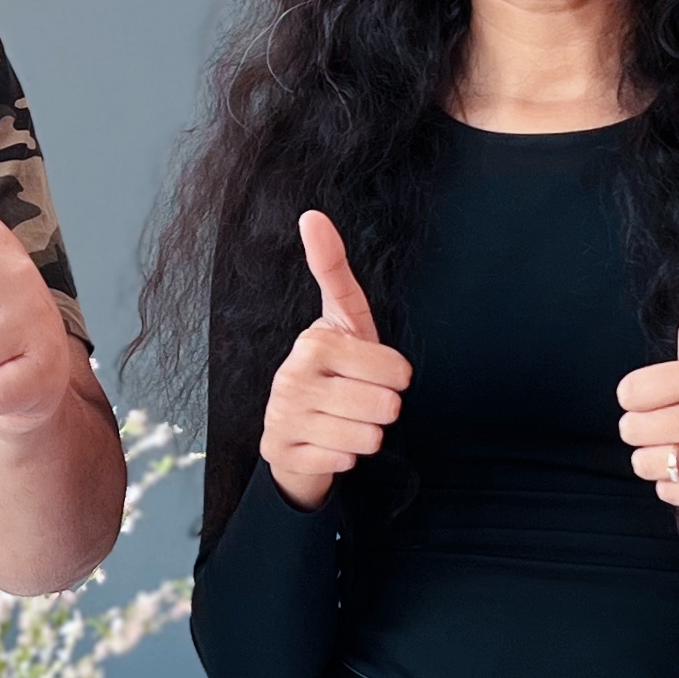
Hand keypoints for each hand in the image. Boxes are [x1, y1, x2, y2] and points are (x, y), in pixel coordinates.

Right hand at [260, 213, 409, 509]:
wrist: (295, 427)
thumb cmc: (334, 369)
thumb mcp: (343, 319)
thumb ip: (333, 269)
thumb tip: (311, 215)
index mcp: (314, 342)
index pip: (398, 372)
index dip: (395, 378)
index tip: (371, 372)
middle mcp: (292, 378)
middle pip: (385, 406)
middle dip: (382, 409)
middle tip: (359, 400)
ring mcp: (283, 418)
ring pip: (367, 439)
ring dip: (365, 436)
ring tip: (345, 422)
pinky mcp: (280, 453)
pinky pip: (342, 463)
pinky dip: (343, 459)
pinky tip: (328, 444)